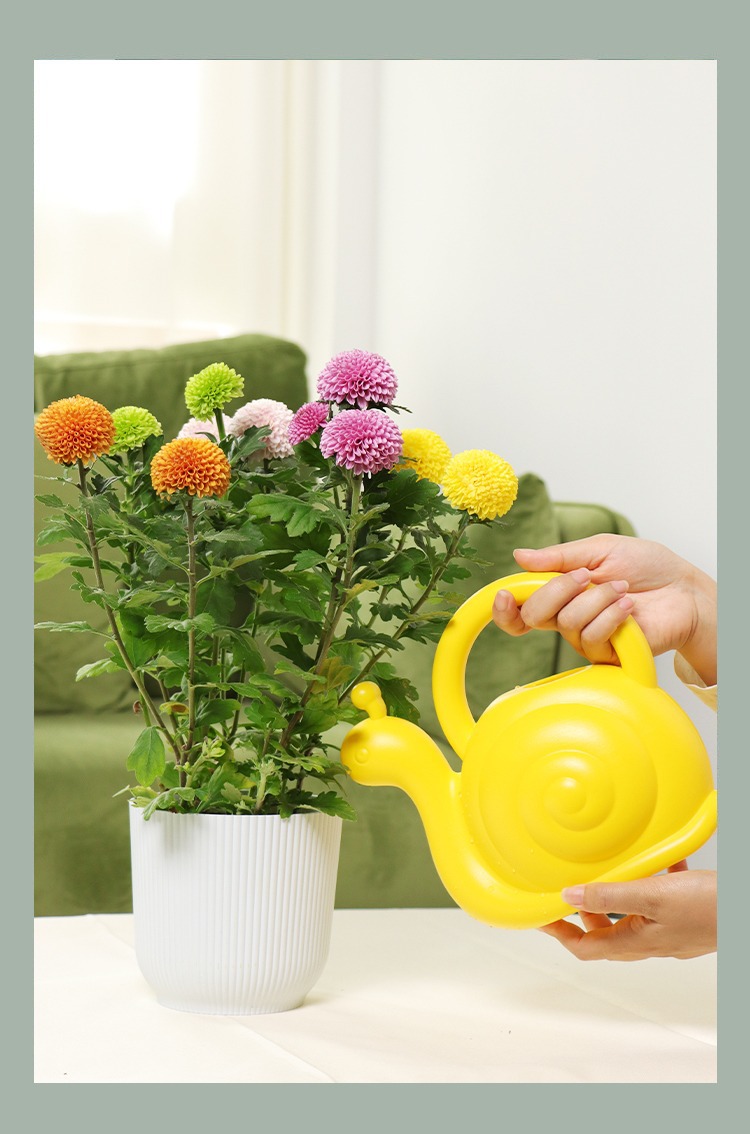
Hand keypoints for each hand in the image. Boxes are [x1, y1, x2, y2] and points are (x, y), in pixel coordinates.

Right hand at [492, 535, 715, 683]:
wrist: (684, 590)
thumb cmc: (647, 567)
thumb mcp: (600, 549)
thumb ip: (559, 557)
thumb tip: (519, 556)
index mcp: (560, 593)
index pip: (519, 610)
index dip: (503, 608)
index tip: (502, 595)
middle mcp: (567, 619)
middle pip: (533, 616)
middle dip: (557, 590)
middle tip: (588, 576)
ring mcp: (586, 639)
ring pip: (567, 623)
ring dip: (597, 599)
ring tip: (623, 590)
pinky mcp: (608, 655)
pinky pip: (592, 637)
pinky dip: (612, 616)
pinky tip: (629, 607)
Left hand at [539, 864, 716, 959]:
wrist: (746, 911)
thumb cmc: (709, 909)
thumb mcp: (652, 897)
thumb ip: (610, 897)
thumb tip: (570, 897)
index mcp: (637, 942)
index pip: (586, 947)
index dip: (559, 933)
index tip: (540, 917)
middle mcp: (651, 941)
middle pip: (606, 933)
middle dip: (584, 913)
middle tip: (570, 890)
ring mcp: (669, 931)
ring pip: (631, 916)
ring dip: (615, 896)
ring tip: (608, 872)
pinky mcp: (685, 917)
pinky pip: (659, 901)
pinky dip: (651, 883)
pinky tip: (656, 862)